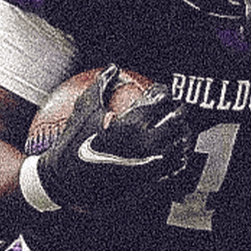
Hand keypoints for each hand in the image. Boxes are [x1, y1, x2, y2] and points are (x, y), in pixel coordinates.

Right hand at [25, 66, 191, 222]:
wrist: (68, 182)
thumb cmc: (73, 144)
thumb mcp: (83, 110)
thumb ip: (101, 85)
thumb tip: (112, 67)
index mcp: (131, 125)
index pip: (160, 102)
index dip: (166, 94)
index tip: (165, 93)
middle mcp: (144, 145)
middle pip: (176, 123)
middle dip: (180, 112)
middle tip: (179, 109)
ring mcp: (149, 165)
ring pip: (180, 147)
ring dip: (183, 136)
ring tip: (182, 130)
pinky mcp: (149, 183)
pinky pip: (173, 169)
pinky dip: (178, 159)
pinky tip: (177, 155)